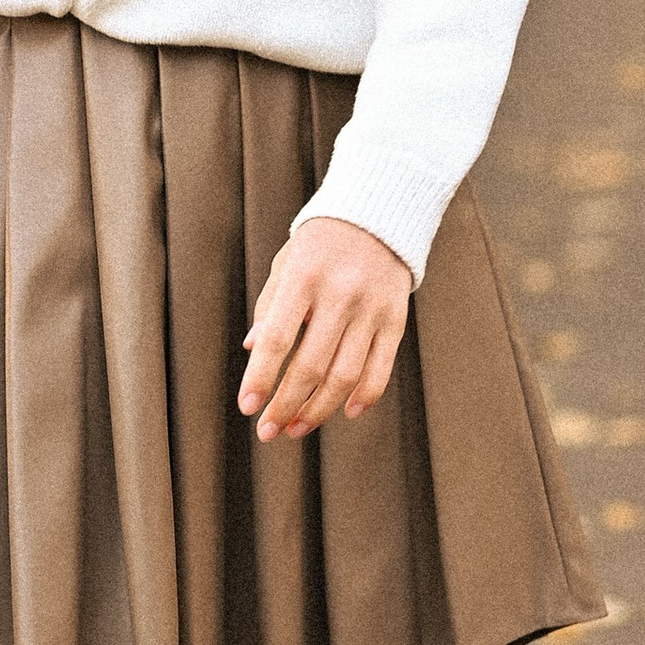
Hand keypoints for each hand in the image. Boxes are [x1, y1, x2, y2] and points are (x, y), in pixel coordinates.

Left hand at [239, 216, 412, 440]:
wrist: (379, 212)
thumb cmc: (319, 243)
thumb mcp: (286, 264)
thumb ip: (268, 306)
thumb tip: (252, 351)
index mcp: (303, 278)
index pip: (276, 338)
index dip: (261, 377)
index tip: (247, 409)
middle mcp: (339, 294)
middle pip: (311, 366)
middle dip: (286, 406)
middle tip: (268, 432)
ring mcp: (371, 309)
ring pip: (345, 376)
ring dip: (318, 410)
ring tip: (297, 428)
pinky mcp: (396, 318)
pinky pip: (381, 369)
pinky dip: (363, 397)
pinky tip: (343, 412)